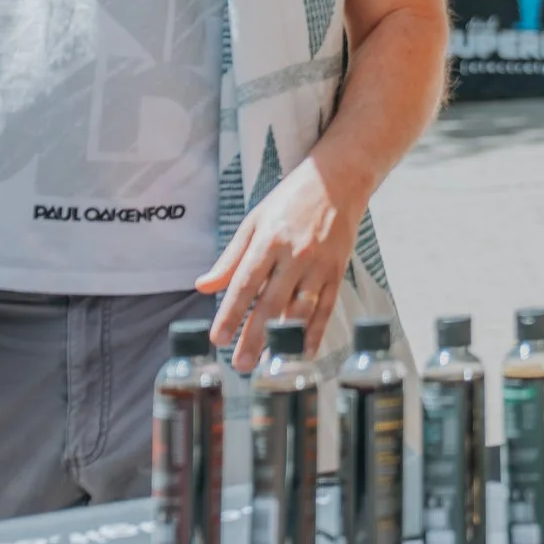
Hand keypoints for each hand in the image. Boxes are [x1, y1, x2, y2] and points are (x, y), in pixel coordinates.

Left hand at [198, 158, 362, 370]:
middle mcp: (295, 254)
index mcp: (269, 239)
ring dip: (284, 340)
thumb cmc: (292, 198)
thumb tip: (203, 285)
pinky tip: (304, 352)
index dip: (231, 313)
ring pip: (300, 309)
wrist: (340, 179)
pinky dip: (316, 332)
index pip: (245, 283)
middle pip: (271, 303)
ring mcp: (320, 264)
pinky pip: (326, 307)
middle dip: (254, 336)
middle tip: (240, 364)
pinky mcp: (338, 270)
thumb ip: (231, 257)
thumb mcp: (254, 220)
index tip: (218, 339)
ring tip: (268, 364)